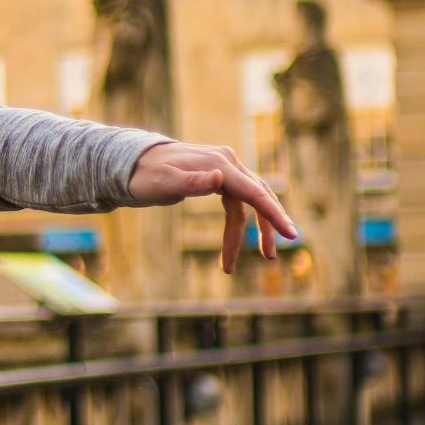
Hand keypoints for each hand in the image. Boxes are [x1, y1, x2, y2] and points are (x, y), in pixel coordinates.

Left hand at [126, 141, 298, 274]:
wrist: (133, 163)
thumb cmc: (146, 176)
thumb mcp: (165, 183)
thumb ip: (192, 182)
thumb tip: (220, 179)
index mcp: (220, 164)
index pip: (254, 192)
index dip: (273, 214)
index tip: (291, 235)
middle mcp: (227, 163)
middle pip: (258, 197)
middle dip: (267, 227)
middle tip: (270, 257)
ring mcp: (224, 168)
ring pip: (248, 202)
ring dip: (250, 231)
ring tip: (243, 262)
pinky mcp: (219, 176)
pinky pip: (238, 201)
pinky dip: (239, 221)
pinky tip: (234, 239)